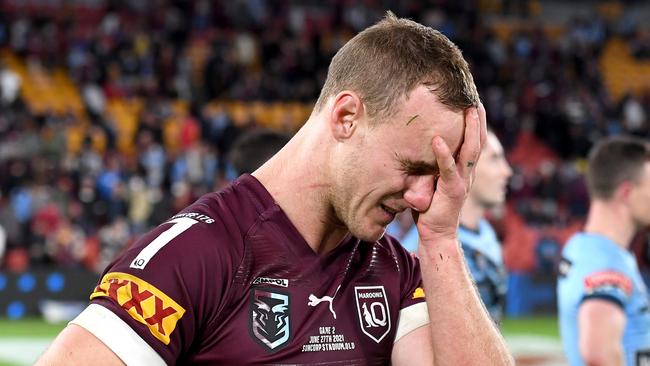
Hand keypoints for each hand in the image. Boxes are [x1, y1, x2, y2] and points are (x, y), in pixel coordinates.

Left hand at [414, 103, 486, 242]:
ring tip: (468, 110)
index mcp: (464, 171)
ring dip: (470, 129)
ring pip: (470, 151)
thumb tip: (413, 148)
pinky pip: (447, 169)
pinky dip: (442, 154)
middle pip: (478, 141)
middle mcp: (467, 173)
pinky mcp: (452, 191)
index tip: (474, 103)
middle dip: (478, 120)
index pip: (474, 143)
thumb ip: (429, 167)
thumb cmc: (430, 209)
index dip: (476, 124)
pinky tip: (437, 139)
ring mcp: (462, 181)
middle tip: (476, 99)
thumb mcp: (431, 182)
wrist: (437, 235)